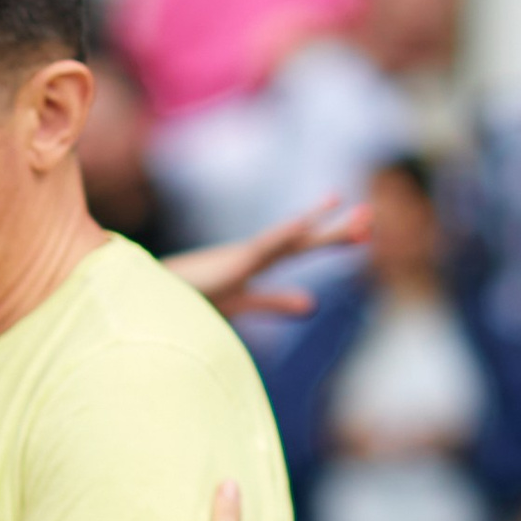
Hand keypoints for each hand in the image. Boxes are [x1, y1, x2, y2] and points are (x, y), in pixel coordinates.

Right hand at [167, 197, 372, 323]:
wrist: (149, 302)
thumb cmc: (189, 301)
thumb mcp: (244, 304)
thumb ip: (276, 302)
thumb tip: (312, 304)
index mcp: (258, 265)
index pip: (301, 250)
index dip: (330, 239)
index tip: (361, 232)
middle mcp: (255, 255)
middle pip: (303, 242)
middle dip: (336, 232)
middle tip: (371, 219)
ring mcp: (244, 257)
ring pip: (291, 240)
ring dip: (321, 227)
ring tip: (353, 215)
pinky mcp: (232, 264)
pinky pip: (263, 247)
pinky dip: (285, 234)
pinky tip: (307, 224)